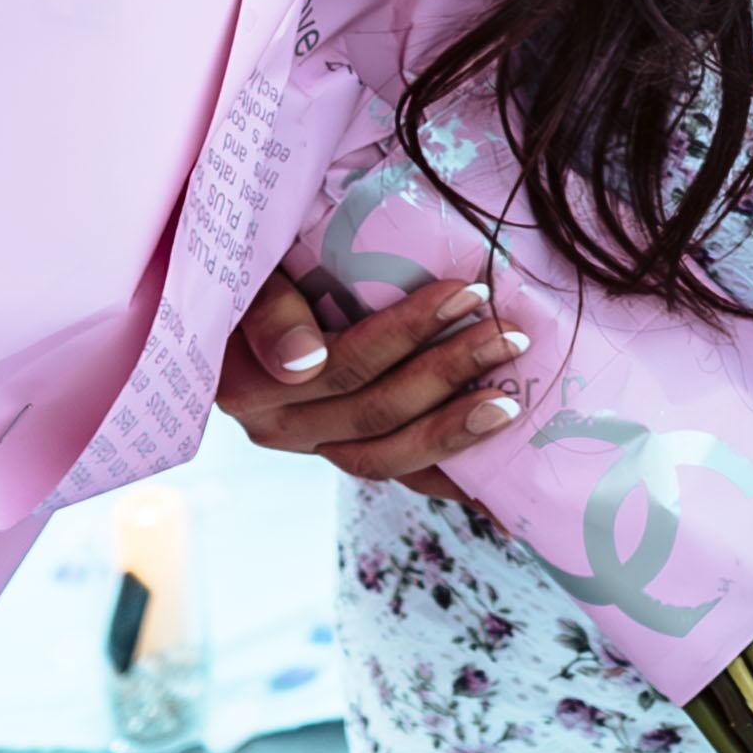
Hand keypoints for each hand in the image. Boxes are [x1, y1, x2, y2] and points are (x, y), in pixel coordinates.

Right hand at [216, 263, 523, 485]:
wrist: (240, 306)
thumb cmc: (253, 272)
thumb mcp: (251, 276)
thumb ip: (269, 312)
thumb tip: (305, 362)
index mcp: (252, 386)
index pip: (344, 364)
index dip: (409, 331)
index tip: (469, 291)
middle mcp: (281, 427)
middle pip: (376, 411)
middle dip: (450, 371)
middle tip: (510, 335)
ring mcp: (316, 445)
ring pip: (390, 456)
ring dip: (455, 428)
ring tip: (512, 399)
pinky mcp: (346, 452)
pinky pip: (401, 474)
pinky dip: (449, 476)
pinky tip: (498, 480)